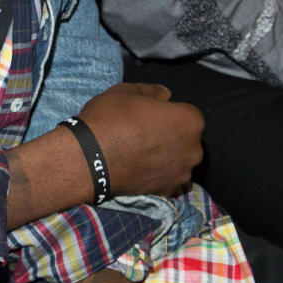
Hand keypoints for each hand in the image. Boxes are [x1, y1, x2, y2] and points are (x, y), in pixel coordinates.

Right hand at [78, 82, 204, 197]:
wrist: (89, 157)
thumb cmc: (111, 118)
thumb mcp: (129, 91)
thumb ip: (153, 91)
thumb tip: (165, 94)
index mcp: (190, 121)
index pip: (187, 113)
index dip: (168, 113)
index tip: (151, 115)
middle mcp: (193, 150)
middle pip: (186, 139)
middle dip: (171, 136)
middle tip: (144, 133)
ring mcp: (181, 173)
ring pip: (177, 160)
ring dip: (165, 156)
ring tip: (138, 152)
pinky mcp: (166, 191)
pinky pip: (165, 178)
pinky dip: (155, 173)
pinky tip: (137, 167)